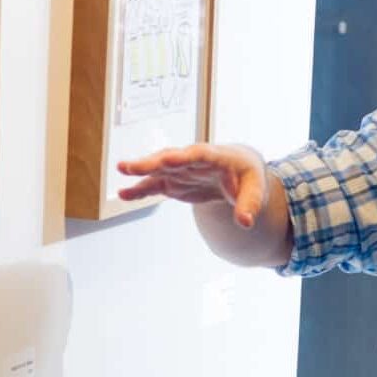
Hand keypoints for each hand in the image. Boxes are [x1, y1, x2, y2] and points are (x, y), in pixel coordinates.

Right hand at [116, 144, 268, 227]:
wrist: (238, 171)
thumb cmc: (248, 176)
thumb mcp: (255, 189)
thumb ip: (250, 205)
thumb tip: (245, 222)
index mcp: (218, 156)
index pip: (199, 154)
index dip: (183, 157)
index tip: (167, 159)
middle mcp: (195, 160)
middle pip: (172, 158)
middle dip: (152, 162)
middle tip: (130, 166)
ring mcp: (182, 170)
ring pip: (159, 169)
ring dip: (141, 170)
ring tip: (121, 170)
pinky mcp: (174, 181)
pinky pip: (155, 184)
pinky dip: (141, 189)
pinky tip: (124, 194)